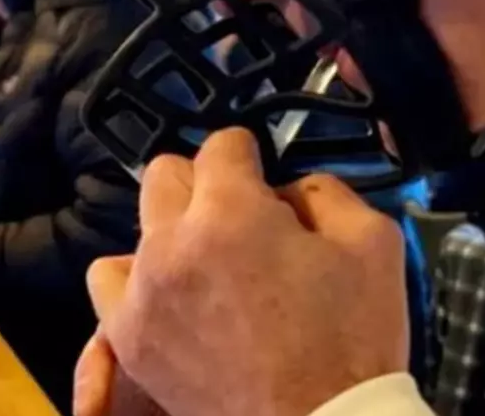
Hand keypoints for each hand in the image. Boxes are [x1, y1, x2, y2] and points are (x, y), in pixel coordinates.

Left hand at [83, 130, 409, 415]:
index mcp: (232, 214)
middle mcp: (172, 245)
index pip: (222, 145)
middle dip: (208, 183)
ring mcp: (142, 295)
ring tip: (213, 261)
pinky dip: (141, 277)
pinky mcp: (130, 339)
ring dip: (174, 231)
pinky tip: (180, 293)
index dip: (251, 153)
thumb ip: (327, 192)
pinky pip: (111, 284)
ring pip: (138, 227)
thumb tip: (289, 191)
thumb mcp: (374, 242)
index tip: (266, 174)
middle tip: (246, 217)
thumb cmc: (352, 337)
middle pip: (166, 175)